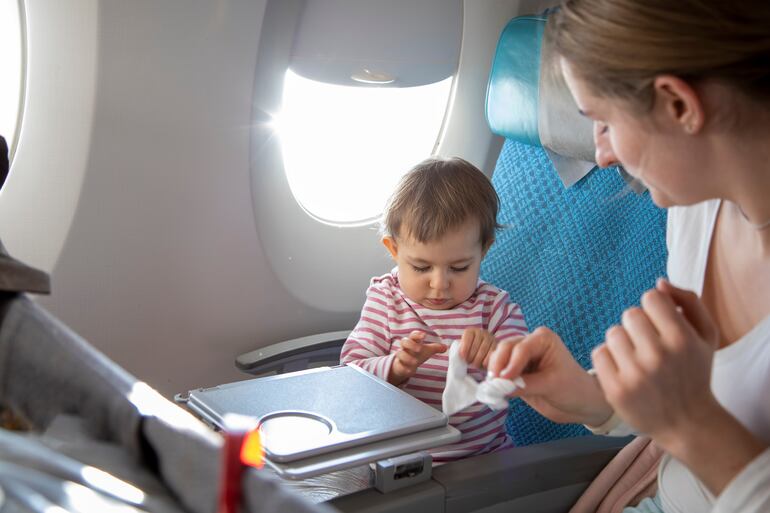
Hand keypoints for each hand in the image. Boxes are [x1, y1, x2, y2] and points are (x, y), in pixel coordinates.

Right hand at [389, 331, 446, 385]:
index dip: (417, 334)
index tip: (424, 335)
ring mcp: (401, 356)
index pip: (413, 335)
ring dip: (407, 357)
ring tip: (415, 362)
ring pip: (400, 353)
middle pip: (404, 341)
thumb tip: (445, 347)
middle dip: (411, 344)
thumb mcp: (426, 350)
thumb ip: (435, 348)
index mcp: (412, 341)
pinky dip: (405, 368)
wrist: (404, 364)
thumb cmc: (416, 354)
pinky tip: (410, 371)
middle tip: (419, 349)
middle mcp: (405, 347)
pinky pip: (399, 366)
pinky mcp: (399, 365)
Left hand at [459, 328, 496, 368]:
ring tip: (475, 364)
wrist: (483, 355)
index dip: (465, 347)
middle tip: (469, 362)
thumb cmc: (470, 353)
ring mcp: (491, 338)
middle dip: (471, 356)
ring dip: (478, 360)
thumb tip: (457, 355)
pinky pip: (491, 354)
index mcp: (471, 331)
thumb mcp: (463, 349)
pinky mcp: (497, 346)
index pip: (468, 336)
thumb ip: (460, 350)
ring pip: (483, 350)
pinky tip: (483, 364)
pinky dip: (486, 361)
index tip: (463, 357)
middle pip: (476, 345)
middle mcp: (481, 332)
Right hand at [489, 327, 611, 425]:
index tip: (503, 379)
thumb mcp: (551, 386)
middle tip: (494, 384)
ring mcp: (520, 356)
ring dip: (494, 372)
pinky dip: (495, 380)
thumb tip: (500, 387)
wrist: (580, 403)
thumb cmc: (573, 389)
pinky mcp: (514, 370)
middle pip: (505, 349)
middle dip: (498, 366)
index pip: (520, 348)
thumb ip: (525, 385)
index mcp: (543, 339)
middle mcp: (529, 343)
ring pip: (498, 358)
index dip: (510, 363)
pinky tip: (496, 390)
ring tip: (495, 389)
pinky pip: (499, 371)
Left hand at [592, 279, 719, 448]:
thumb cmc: (695, 372)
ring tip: (636, 357)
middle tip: (648, 343)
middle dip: (637, 325)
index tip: (659, 323)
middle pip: (629, 314)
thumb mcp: (706, 335)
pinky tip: (624, 369)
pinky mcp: (616, 390)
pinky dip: (608, 358)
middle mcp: (658, 356)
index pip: (651, 298)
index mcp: (682, 339)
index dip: (654, 308)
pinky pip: (598, 353)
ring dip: (622, 341)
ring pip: (612, 333)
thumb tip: (659, 283)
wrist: (687, 423)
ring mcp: (635, 374)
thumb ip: (688, 301)